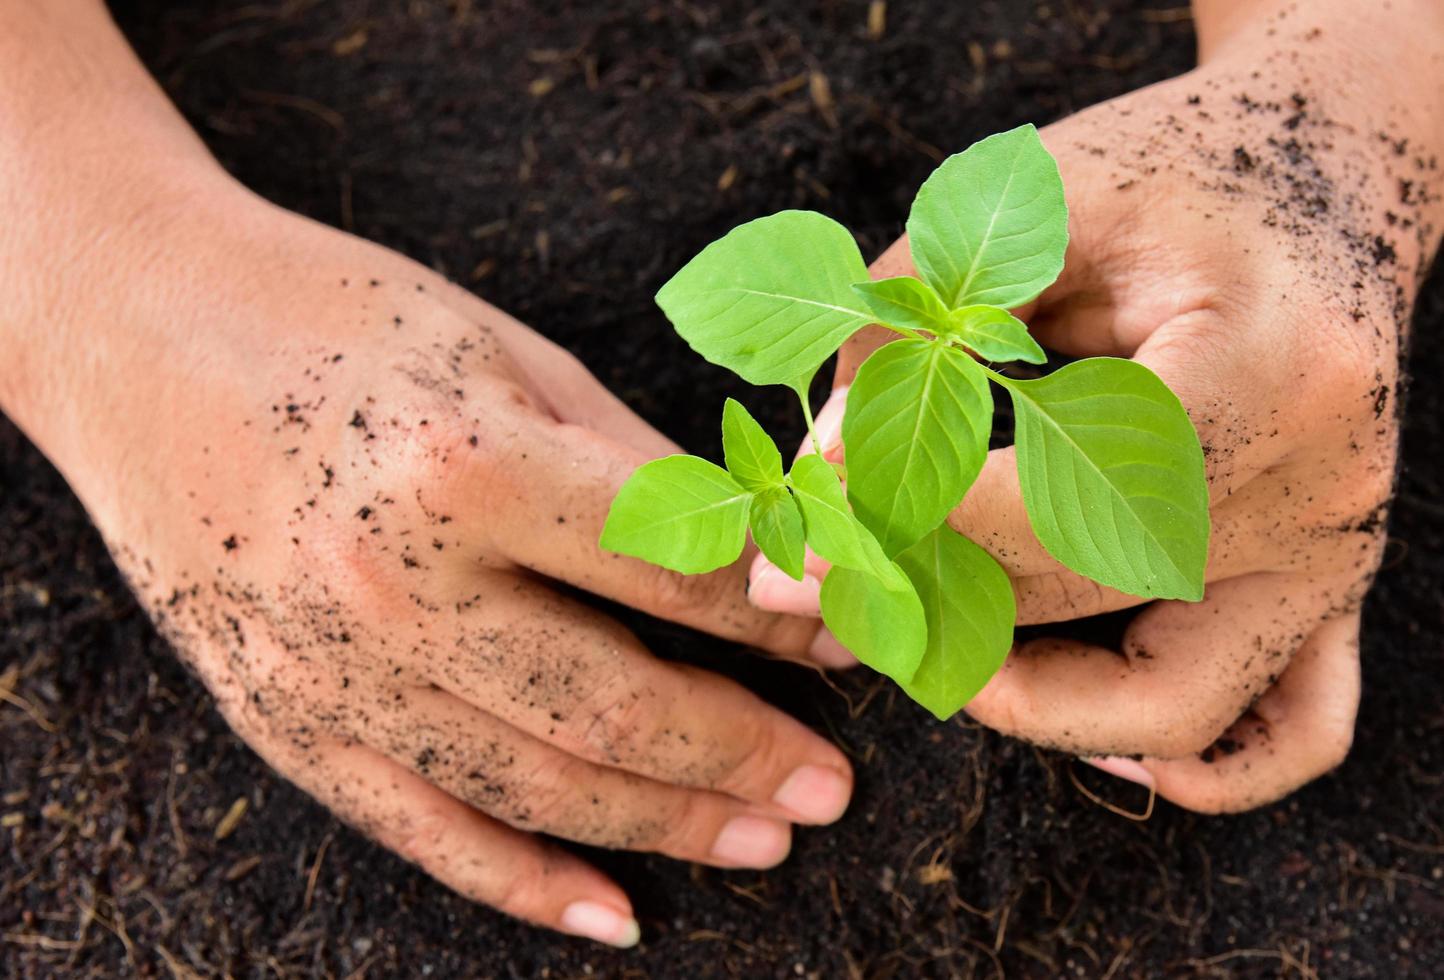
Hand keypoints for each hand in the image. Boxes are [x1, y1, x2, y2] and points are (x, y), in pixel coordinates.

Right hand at [0, 5, 855, 941]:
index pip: (672, 575)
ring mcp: (326, 668)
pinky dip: (524, 883)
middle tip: (830, 786)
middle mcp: (393, 586)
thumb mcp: (509, 353)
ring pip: (531, 788)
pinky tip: (614, 911)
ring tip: (761, 836)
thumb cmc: (340, 315)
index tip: (846, 645)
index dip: (780, 618)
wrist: (140, 327)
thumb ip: (630, 465)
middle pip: (611, 708)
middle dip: (741, 755)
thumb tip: (758, 555)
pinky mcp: (279, 716)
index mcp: (467, 468)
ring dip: (662, 825)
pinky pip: (420, 828)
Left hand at [751, 0, 1443, 812]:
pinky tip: (1087, 730)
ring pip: (1177, 704)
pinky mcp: (1333, 579)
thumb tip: (821, 451)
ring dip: (1028, 697)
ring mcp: (1335, 552)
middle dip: (920, 593)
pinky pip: (1290, 728)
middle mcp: (1318, 491)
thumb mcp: (1050, 196)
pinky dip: (1197, 760)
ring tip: (916, 637)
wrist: (1335, 167)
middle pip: (1084, 598)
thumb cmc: (1186, 172)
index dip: (907, 513)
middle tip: (804, 580)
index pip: (1053, 501)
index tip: (802, 508)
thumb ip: (927, 312)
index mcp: (1262, 376)